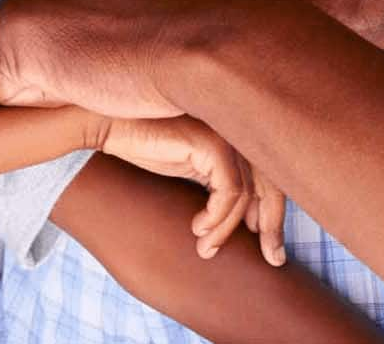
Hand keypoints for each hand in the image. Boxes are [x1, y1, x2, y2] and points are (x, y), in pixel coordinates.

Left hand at [0, 0, 275, 117]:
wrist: (213, 40)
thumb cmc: (211, 24)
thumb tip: (140, 10)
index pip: (71, 5)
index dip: (99, 39)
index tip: (136, 43)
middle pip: (42, 30)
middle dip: (72, 55)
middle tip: (125, 61)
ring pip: (24, 61)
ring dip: (60, 78)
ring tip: (112, 71)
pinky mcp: (12, 35)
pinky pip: (8, 92)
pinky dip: (43, 105)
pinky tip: (89, 88)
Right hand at [101, 115, 286, 265]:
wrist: (108, 123)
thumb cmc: (142, 144)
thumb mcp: (188, 169)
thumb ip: (216, 185)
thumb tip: (246, 221)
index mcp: (235, 137)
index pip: (271, 179)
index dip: (276, 216)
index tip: (272, 249)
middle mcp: (236, 133)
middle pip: (271, 186)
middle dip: (274, 227)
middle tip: (273, 258)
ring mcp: (225, 136)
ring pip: (245, 195)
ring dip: (226, 228)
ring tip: (205, 247)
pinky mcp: (210, 144)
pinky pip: (228, 191)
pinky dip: (217, 216)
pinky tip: (198, 228)